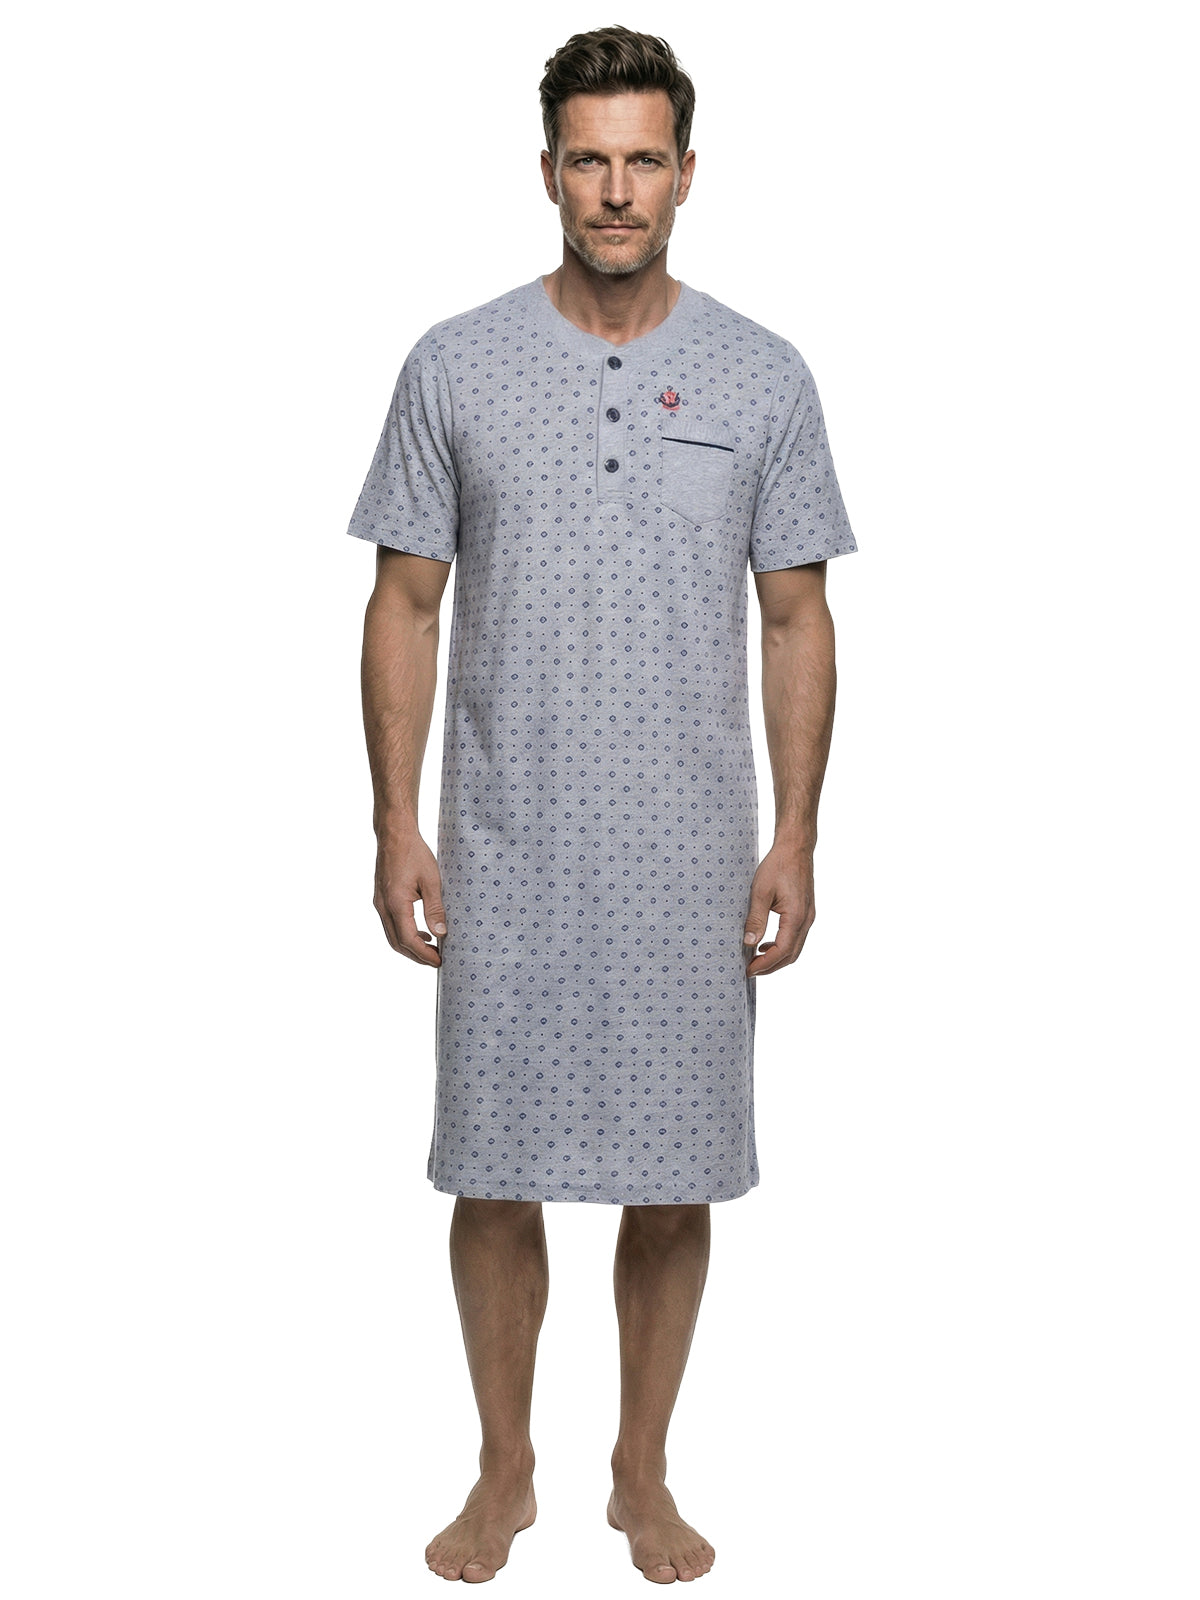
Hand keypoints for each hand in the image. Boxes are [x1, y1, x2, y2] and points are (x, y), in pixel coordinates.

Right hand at [373, 832, 447, 966]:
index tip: (439, 961)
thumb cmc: (414, 853)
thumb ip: (435, 908)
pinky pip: (391, 924)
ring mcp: (380, 903)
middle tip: (437, 960)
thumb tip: (441, 934)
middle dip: (417, 956)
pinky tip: (421, 932)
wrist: (394, 835)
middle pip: (397, 943)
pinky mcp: (381, 899)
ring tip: (432, 949)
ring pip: (392, 936)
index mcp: (396, 903)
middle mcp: (383, 906)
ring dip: (410, 946)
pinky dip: (404, 934)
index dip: (424, 954)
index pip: (408, 939)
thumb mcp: (431, 880)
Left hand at [743, 842, 814, 976]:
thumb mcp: (760, 891)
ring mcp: (809, 917)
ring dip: (776, 958)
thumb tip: (749, 942)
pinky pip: (796, 938)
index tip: (748, 970)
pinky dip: (782, 946)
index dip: (764, 964)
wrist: (796, 848)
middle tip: (749, 969)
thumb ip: (756, 919)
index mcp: (797, 916)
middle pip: (791, 955)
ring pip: (795, 949)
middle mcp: (807, 920)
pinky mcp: (806, 913)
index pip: (781, 951)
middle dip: (770, 966)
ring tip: (755, 959)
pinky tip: (765, 944)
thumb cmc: (778, 865)